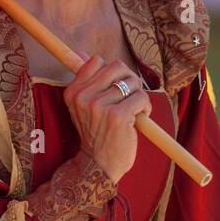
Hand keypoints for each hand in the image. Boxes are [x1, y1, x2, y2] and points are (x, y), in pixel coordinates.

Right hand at [63, 54, 151, 183]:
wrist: (98, 166)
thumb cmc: (96, 134)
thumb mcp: (82, 107)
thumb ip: (86, 81)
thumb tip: (85, 54)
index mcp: (73, 92)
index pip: (97, 61)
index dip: (112, 72)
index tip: (115, 87)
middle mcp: (83, 97)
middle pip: (117, 67)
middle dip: (129, 80)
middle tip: (130, 96)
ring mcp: (100, 106)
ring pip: (132, 82)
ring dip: (139, 95)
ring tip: (135, 109)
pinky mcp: (118, 116)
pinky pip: (141, 97)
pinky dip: (146, 107)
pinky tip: (140, 117)